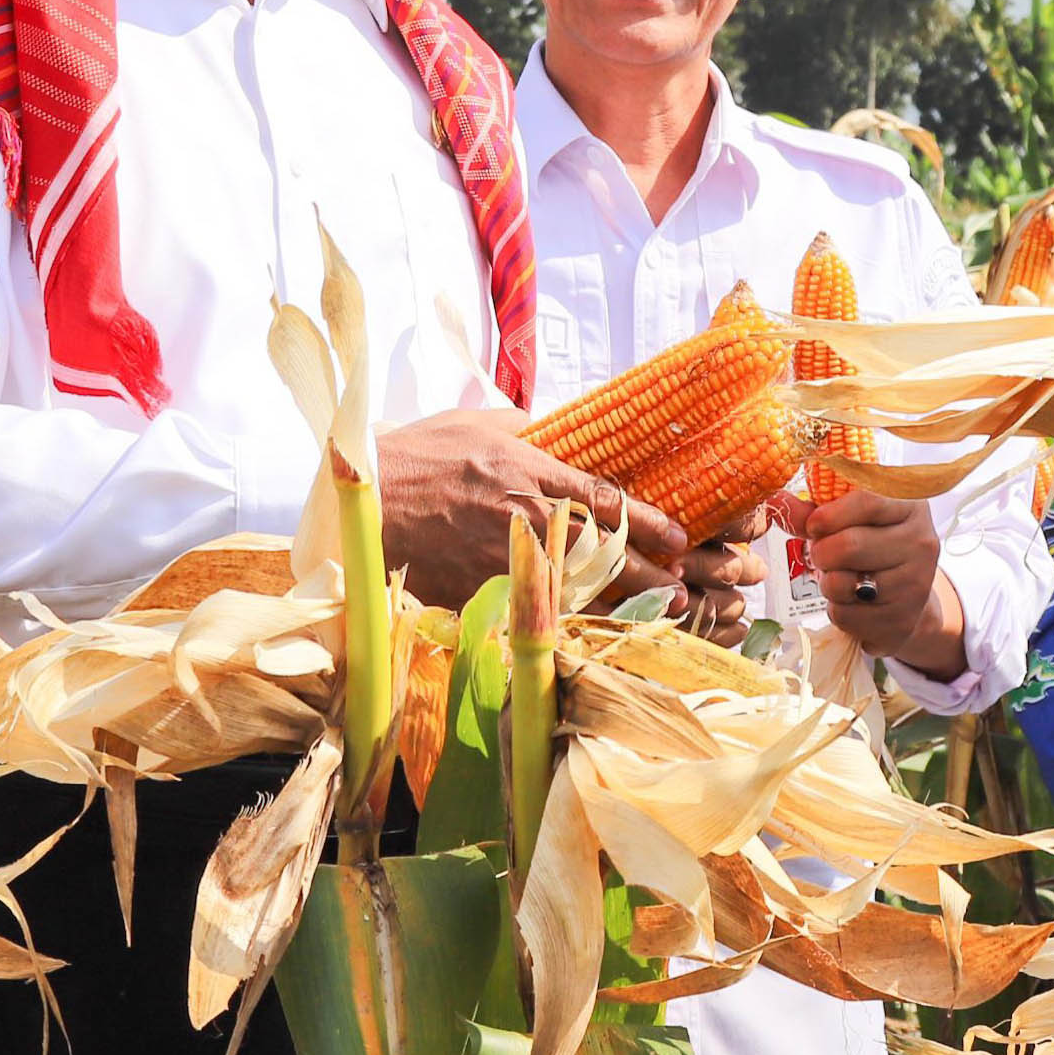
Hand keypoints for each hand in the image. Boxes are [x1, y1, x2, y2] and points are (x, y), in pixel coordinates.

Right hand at [375, 409, 689, 611]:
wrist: (362, 501)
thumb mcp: (476, 422)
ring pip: (580, 588)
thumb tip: (558, 427)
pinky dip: (574, 623)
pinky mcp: (479, 592)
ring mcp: (503, 560)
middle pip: (605, 550)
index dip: (648, 520)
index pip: (604, 498)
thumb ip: (525, 427)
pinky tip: (605, 632)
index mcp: (527, 470)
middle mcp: (524, 517)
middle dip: (652, 571)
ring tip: (669, 612)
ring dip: (627, 603)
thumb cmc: (417, 454)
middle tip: (690, 585)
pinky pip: (535, 610)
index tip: (680, 534)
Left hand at [800, 490, 967, 678]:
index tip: (813, 526)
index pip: (867, 502)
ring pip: (843, 584)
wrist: (905, 595)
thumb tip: (778, 502)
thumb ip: (815, 511)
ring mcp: (916, 585)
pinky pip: (845, 616)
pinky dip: (837, 610)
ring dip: (828, 584)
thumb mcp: (851, 520)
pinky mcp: (903, 621)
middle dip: (822, 553)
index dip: (829, 515)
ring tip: (840, 578)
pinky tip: (852, 602)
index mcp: (911, 506)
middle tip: (822, 555)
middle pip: (850, 546)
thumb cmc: (873, 545)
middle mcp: (922, 543)